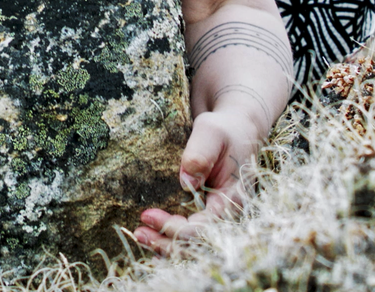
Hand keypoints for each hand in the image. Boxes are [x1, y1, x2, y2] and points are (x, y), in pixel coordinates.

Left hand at [133, 108, 265, 253]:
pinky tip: (152, 239)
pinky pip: (191, 236)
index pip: (204, 227)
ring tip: (139, 236)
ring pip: (194, 245)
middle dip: (166, 243)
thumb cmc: (224, 129)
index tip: (147, 215)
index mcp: (233, 198)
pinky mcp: (209, 215)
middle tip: (138, 232)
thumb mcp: (212, 132)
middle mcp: (228, 214)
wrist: (236, 130)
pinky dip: (171, 240)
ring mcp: (219, 217)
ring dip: (166, 246)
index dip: (174, 227)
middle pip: (197, 243)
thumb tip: (186, 182)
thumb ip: (200, 154)